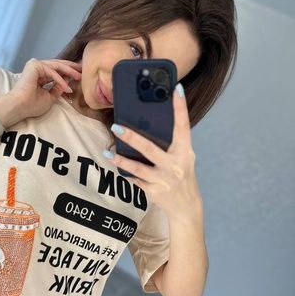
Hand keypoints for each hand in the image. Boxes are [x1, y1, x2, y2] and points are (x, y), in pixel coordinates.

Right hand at [10, 58, 81, 119]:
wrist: (19, 107)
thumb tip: (66, 84)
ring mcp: (35, 65)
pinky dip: (60, 79)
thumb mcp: (49, 98)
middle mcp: (37, 68)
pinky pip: (52, 72)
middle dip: (71, 68)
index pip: (56, 71)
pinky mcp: (35, 65)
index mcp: (39, 75)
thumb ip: (57, 89)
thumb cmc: (31, 105)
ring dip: (69, 71)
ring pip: (56, 66)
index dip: (68, 73)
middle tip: (83, 70)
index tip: (79, 76)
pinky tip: (67, 87)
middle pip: (58, 66)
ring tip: (79, 76)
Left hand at [110, 84, 202, 219]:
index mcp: (185, 152)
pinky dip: (125, 176)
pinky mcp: (155, 192)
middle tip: (116, 127)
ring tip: (108, 153)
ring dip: (121, 161)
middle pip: (150, 149)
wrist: (186, 207)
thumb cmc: (181, 176)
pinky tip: (115, 169)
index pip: (183, 126)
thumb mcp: (183, 158)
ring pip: (138, 169)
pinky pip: (136, 182)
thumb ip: (171, 144)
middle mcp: (176, 165)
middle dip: (132, 138)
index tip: (177, 89)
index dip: (180, 107)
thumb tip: (148, 124)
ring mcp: (164, 180)